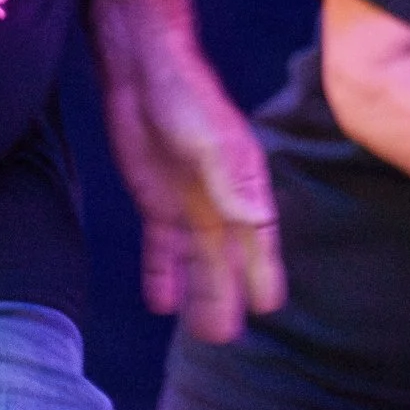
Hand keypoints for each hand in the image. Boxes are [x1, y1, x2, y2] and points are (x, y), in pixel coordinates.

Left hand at [90, 0, 285, 342]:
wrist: (142, 69)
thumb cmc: (183, 96)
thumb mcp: (208, 140)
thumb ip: (231, 180)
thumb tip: (255, 221)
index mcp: (243, 183)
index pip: (257, 237)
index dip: (262, 271)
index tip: (268, 306)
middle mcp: (220, 198)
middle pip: (227, 257)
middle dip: (227, 295)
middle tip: (226, 339)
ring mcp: (187, 202)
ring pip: (197, 259)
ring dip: (199, 293)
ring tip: (203, 333)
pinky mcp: (156, 200)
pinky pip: (162, 246)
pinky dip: (162, 274)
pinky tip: (161, 304)